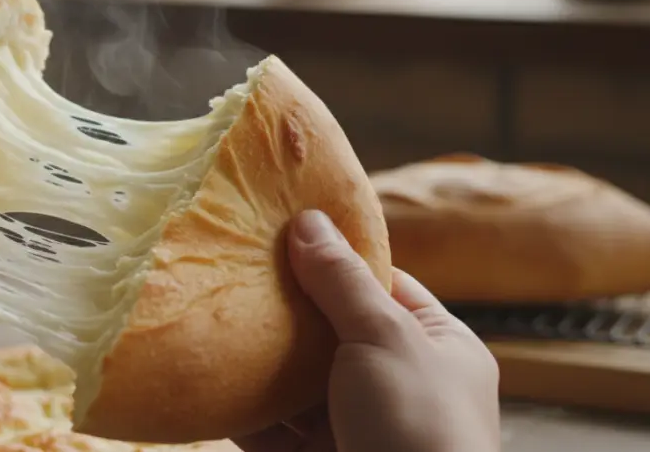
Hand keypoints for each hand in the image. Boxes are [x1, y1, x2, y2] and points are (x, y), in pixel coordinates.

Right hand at [237, 211, 500, 451]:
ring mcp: (358, 427)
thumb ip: (341, 280)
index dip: (335, 260)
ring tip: (212, 324)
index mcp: (438, 347)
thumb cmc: (419, 425)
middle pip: (330, 334)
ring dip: (258, 362)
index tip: (284, 233)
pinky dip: (244, 412)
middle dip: (285, 311)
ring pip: (297, 384)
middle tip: (235, 273)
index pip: (382, 287)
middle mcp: (399, 386)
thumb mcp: (386, 335)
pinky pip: (274, 430)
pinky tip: (211, 386)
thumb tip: (309, 219)